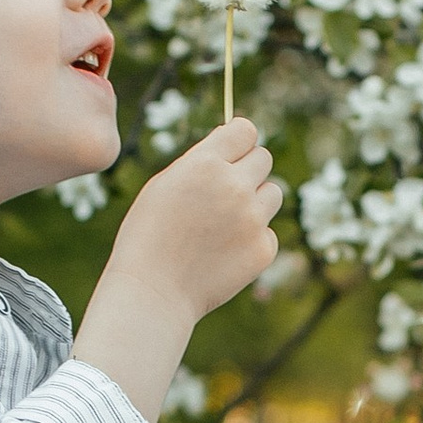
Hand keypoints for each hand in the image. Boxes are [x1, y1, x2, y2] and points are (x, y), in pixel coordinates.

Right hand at [106, 116, 281, 317]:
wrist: (153, 291)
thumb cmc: (149, 236)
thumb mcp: (164, 185)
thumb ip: (201, 161)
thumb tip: (231, 140)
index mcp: (205, 164)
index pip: (245, 130)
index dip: (238, 139)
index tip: (233, 150)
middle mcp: (235, 186)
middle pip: (264, 158)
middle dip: (247, 169)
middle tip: (226, 191)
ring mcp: (253, 219)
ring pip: (273, 193)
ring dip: (255, 201)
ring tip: (224, 222)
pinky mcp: (264, 249)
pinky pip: (268, 231)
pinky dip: (252, 238)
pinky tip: (224, 251)